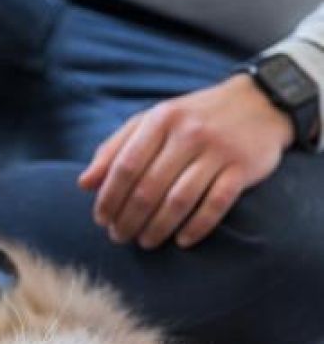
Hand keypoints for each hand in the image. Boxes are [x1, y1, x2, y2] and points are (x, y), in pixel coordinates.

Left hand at [79, 74, 294, 248]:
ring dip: (157, 228)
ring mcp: (217, 151)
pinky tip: (182, 241)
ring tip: (145, 242)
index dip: (109, 198)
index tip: (101, 220)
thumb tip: (84, 183)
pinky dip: (196, 227)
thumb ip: (115, 149)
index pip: (125, 166)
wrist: (259, 101)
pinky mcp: (243, 168)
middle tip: (119, 237)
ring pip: (178, 201)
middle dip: (128, 219)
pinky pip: (215, 206)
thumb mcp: (152, 122)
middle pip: (148, 188)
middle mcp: (189, 133)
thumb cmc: (192, 118)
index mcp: (160, 120)